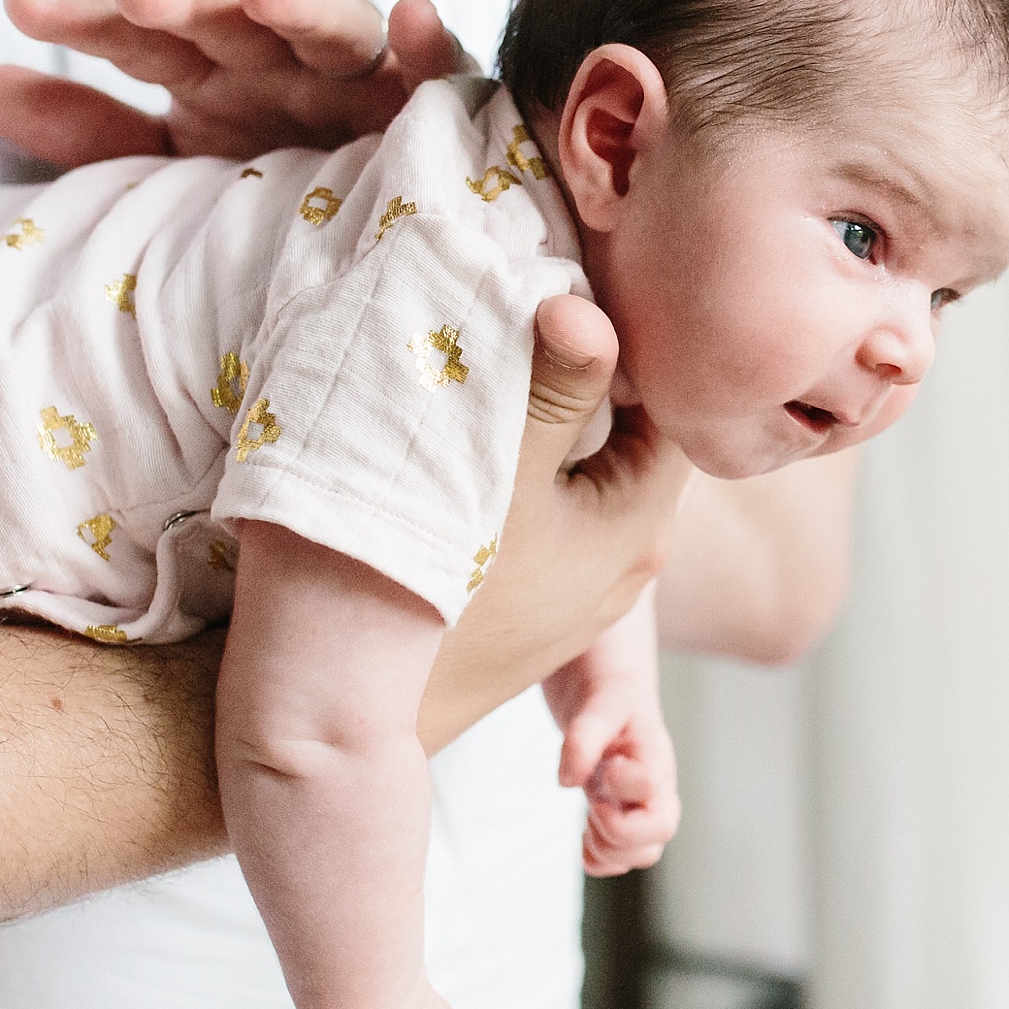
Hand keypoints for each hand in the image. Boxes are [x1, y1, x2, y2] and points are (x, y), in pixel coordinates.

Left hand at [0, 0, 465, 168]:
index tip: (23, 6)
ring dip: (298, 0)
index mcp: (215, 74)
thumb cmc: (279, 189)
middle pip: (228, 16)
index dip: (87, 18)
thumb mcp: (177, 168)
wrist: (394, 242)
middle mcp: (282, 62)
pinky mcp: (433, 101)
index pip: (143, 36)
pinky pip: (437, 68)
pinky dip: (425, 40)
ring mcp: (360, 76)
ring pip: (328, 26)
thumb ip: (92, 136)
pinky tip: (410, 14)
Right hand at [417, 298, 692, 751]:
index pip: (671, 409)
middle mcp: (624, 567)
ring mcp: (575, 598)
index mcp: (637, 524)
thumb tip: (592, 307)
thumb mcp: (497, 469)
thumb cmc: (423, 587)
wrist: (337, 715)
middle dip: (586, 381)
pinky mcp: (526, 614)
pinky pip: (544, 524)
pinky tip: (471, 450)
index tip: (572, 293)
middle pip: (627, 442)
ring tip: (492, 370)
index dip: (631, 346)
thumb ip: (554, 385)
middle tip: (528, 313)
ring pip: (581, 483)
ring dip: (548, 429)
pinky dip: (522, 478)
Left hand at [552, 670, 680, 876]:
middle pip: (662, 831)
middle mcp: (657, 787)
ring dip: (609, 849)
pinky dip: (599, 859)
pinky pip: (621, 860)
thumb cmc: (611, 698)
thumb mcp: (598, 705)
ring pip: (645, 854)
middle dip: (619, 830)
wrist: (613, 698)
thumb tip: (568, 781)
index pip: (651, 784)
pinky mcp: (626, 820)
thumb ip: (583, 737)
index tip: (606, 766)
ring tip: (589, 819)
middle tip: (596, 806)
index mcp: (654, 754)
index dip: (623, 783)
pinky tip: (585, 833)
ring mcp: (643, 808)